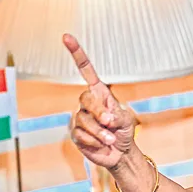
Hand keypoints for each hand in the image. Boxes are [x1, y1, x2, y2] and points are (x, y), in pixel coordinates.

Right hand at [63, 34, 137, 168]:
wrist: (119, 153)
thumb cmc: (123, 132)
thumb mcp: (126, 119)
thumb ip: (117, 115)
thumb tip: (105, 118)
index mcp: (100, 93)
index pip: (85, 70)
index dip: (77, 53)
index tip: (66, 37)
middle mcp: (87, 103)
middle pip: (84, 99)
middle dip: (98, 112)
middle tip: (110, 123)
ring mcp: (79, 118)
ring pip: (83, 120)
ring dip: (99, 132)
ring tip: (110, 139)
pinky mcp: (75, 134)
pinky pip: (80, 135)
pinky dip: (94, 141)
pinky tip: (101, 144)